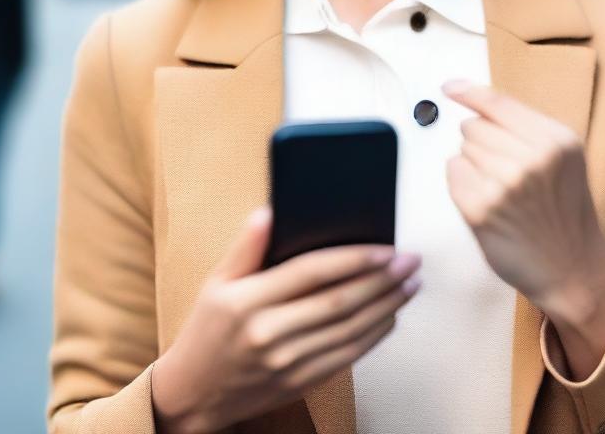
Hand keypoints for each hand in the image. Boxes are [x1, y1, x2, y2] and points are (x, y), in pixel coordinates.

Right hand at [151, 206, 422, 433]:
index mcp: (247, 301)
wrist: (194, 394)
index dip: (352, 258)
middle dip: (381, 280)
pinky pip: (346, 357)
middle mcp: (268, 333)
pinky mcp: (298, 383)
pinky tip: (390, 316)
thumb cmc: (207, 328)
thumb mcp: (216, 281)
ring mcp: (286, 363)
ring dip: (386, 306)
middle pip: (338, 302)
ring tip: (410, 284)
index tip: (384, 246)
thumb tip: (270, 210)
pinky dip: (373, 336)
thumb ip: (246, 246)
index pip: (310, 272)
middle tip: (411, 261)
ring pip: (348, 331)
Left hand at [443, 79, 604, 320]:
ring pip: (462, 148)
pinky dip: (462, 183)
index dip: (469, 92)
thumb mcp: (563, 158)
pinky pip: (452, 172)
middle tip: (504, 170)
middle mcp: (533, 159)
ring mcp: (505, 185)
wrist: (573, 269)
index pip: (498, 102)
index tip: (450, 87)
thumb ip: (525, 127)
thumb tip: (473, 100)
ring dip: (474, 164)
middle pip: (474, 125)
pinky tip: (486, 200)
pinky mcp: (480, 209)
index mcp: (556, 141)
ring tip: (501, 189)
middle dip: (481, 142)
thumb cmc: (564, 213)